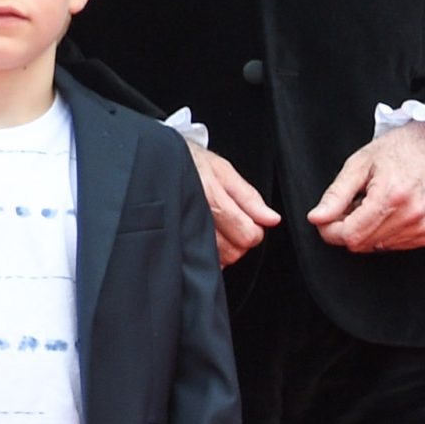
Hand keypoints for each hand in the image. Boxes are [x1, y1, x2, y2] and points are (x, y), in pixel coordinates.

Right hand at [185, 140, 280, 266]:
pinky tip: (204, 236)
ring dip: (224, 248)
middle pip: (233, 252)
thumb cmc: (186, 161)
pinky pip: (199, 262)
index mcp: (211, 199)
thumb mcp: (221, 169)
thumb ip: (248, 197)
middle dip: (240, 241)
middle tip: (234, 222)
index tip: (251, 221)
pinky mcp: (174, 244)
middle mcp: (196, 220)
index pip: (246, 235)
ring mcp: (182, 235)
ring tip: (217, 226)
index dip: (254, 230)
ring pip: (218, 259)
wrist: (153, 161)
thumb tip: (271, 219)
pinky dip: (208, 254)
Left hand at [307, 122, 424, 251]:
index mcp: (391, 197)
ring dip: (365, 230)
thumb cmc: (401, 149)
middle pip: (360, 244)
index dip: (330, 230)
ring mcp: (420, 229)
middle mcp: (409, 217)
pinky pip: (391, 246)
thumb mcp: (360, 163)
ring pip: (374, 247)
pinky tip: (386, 211)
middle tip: (351, 204)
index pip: (350, 235)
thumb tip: (317, 218)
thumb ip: (336, 195)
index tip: (325, 219)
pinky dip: (381, 233)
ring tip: (372, 203)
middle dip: (347, 228)